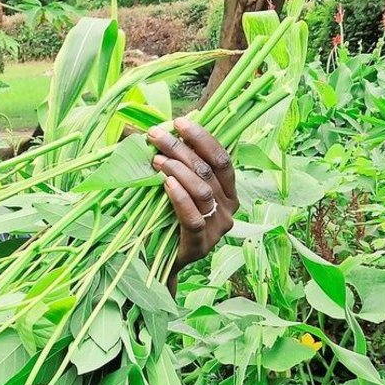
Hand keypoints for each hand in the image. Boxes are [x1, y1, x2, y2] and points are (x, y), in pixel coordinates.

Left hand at [147, 117, 237, 276]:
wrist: (160, 262)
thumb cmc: (168, 218)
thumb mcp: (177, 189)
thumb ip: (178, 165)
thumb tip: (163, 130)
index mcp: (228, 191)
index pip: (221, 158)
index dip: (202, 138)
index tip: (179, 122)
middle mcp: (229, 208)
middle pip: (208, 171)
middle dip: (181, 149)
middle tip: (156, 135)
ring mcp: (217, 227)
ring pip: (203, 191)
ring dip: (178, 170)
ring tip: (156, 159)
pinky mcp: (201, 244)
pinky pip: (194, 217)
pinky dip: (179, 197)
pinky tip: (165, 183)